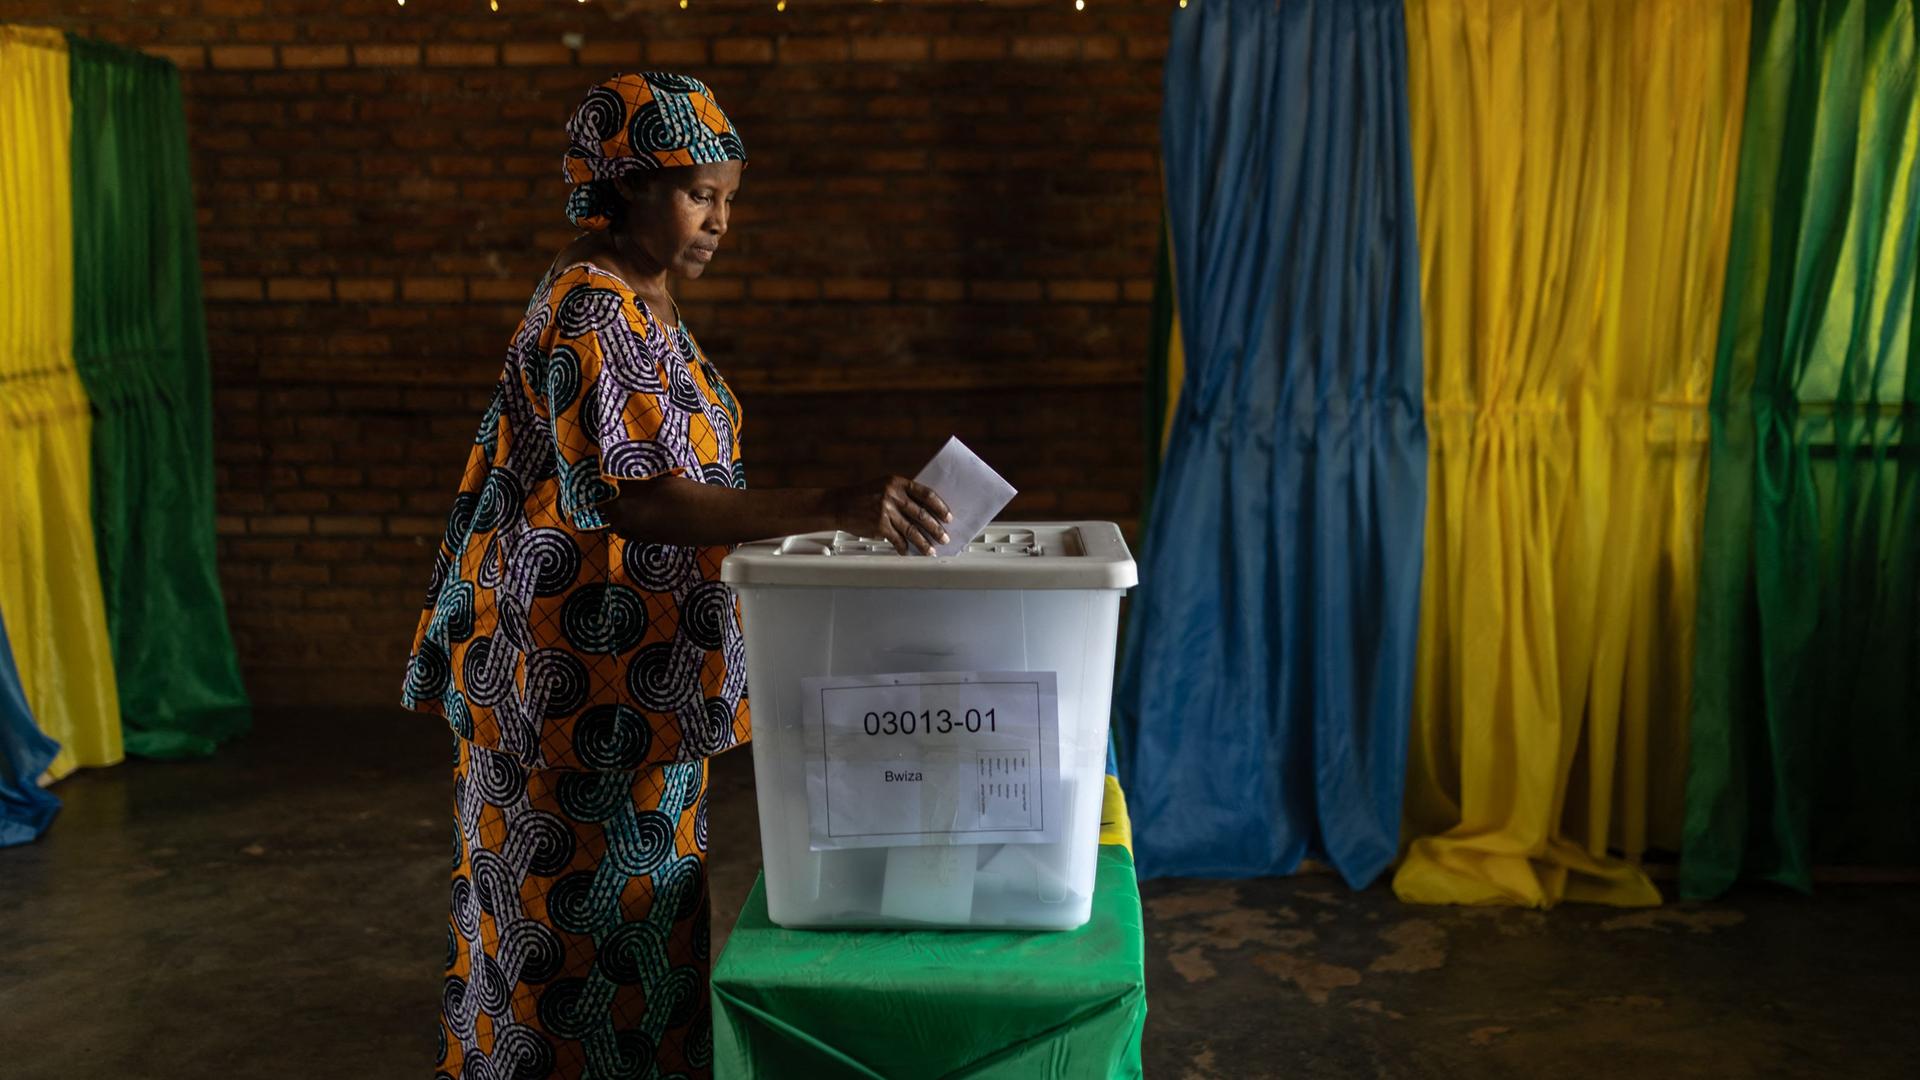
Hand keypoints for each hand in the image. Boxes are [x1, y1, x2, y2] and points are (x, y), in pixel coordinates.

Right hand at [831, 476, 954, 554]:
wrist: (838, 504)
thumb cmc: (863, 496)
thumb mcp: (884, 487)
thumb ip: (903, 495)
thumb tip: (927, 512)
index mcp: (897, 482)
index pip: (925, 493)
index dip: (940, 506)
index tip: (948, 517)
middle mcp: (892, 495)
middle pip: (921, 514)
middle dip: (936, 528)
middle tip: (945, 537)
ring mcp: (885, 511)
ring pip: (912, 530)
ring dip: (924, 542)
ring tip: (931, 550)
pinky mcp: (879, 526)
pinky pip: (897, 540)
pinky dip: (904, 548)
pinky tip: (908, 552)